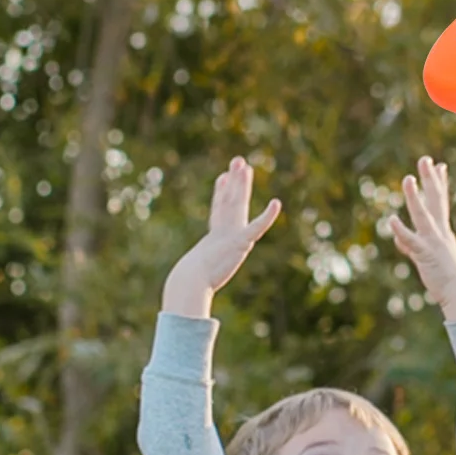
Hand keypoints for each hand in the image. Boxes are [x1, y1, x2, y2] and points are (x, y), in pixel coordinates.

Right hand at [162, 156, 280, 316]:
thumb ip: (191, 281)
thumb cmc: (189, 282)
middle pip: (230, 199)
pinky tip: (276, 204)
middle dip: (234, 180)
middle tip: (238, 161)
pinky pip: (258, 226)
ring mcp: (231, 233)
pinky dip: (268, 216)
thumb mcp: (194, 278)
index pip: (218, 210)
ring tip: (245, 166)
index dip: (220, 193)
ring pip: (239, 202)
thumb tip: (179, 293)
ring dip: (242, 184)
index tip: (222, 178)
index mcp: (214, 238)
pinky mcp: (241, 241)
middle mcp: (223, 230)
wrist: (191, 280)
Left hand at [387, 155, 455, 322]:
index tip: (440, 165)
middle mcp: (440, 233)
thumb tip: (400, 240)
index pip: (441, 203)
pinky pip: (411, 241)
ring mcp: (433, 242)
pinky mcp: (425, 255)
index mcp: (444, 232)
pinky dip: (401, 231)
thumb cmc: (447, 280)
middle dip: (430, 179)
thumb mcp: (430, 258)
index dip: (440, 184)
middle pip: (435, 201)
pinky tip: (391, 219)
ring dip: (414, 196)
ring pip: (422, 215)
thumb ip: (413, 245)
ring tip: (408, 178)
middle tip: (425, 159)